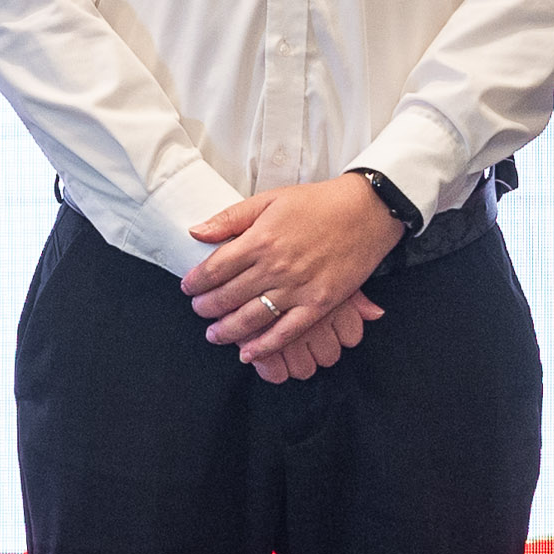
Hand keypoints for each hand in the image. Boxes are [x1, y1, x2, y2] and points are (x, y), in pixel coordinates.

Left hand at [185, 176, 406, 375]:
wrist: (365, 211)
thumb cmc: (317, 203)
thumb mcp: (269, 199)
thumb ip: (230, 218)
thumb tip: (196, 232)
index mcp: (261, 239)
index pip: (215, 268)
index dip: (196, 282)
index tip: (188, 287)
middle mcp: (276, 267)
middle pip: (229, 295)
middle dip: (207, 307)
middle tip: (199, 311)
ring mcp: (298, 288)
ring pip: (252, 317)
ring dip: (228, 330)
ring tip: (215, 334)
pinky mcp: (320, 303)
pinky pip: (287, 331)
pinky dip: (265, 346)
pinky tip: (248, 354)